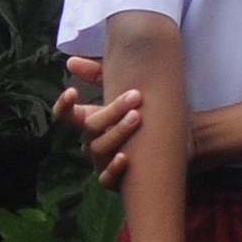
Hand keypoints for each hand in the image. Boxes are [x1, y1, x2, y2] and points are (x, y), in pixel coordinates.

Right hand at [56, 56, 142, 184]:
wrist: (177, 142)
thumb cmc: (145, 114)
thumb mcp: (123, 91)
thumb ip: (98, 75)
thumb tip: (71, 61)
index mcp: (90, 120)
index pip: (66, 114)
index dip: (64, 105)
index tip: (72, 91)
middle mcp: (92, 142)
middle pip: (90, 127)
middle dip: (112, 111)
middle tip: (135, 96)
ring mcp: (102, 162)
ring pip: (98, 149)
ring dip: (117, 133)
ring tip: (138, 118)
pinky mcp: (115, 180)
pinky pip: (106, 178)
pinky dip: (114, 169)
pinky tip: (125, 158)